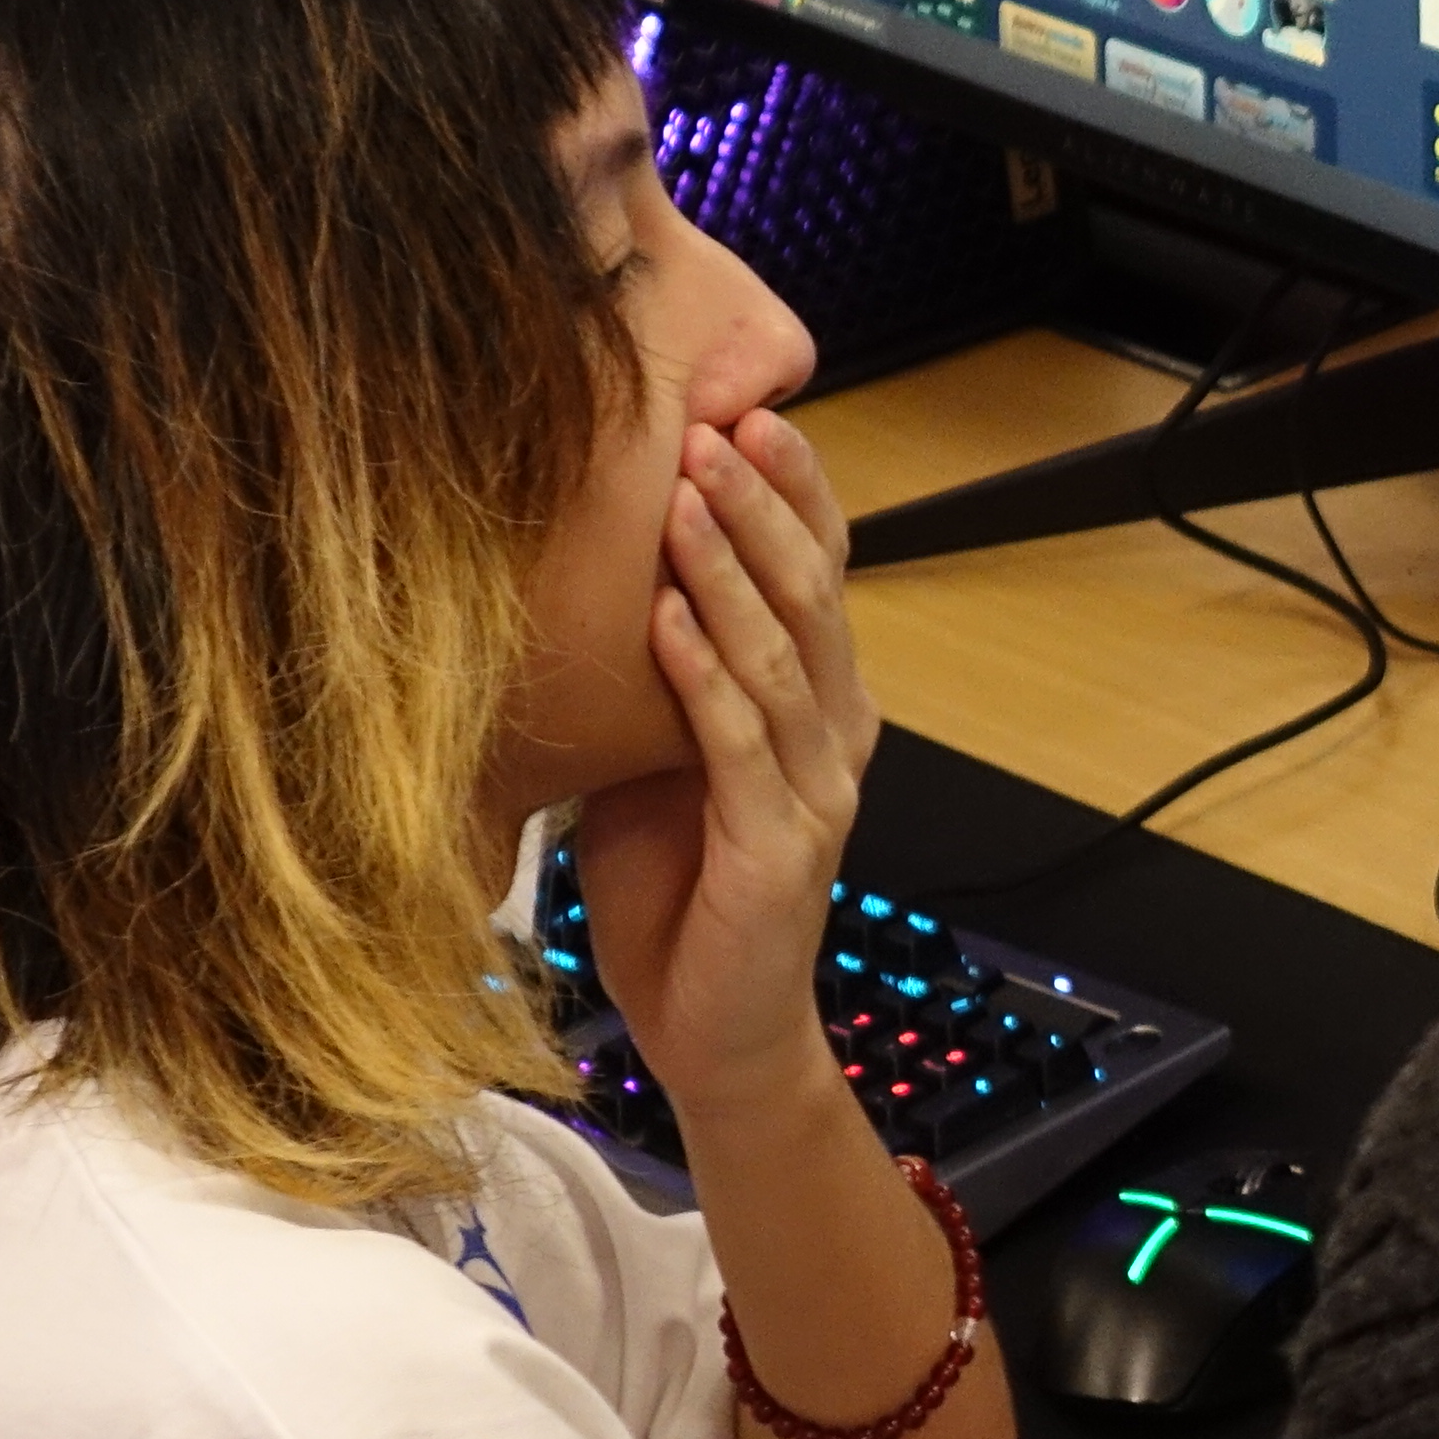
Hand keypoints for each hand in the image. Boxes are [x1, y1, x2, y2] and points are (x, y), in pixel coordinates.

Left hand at [572, 412, 871, 1112]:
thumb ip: (666, 678)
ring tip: (683, 492)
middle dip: (763, 503)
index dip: (790, 493)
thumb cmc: (683, 893)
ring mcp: (814, 791)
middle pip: (813, 594)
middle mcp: (835, 736)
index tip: (741, 409)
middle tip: (717, 422)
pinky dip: (700, 673)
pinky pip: (736, 742)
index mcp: (819, 706)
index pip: (820, 575)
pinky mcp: (777, 848)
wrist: (715, 1030)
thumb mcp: (664, 758)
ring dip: (729, 567)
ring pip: (780, 654)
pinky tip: (666, 614)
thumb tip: (603, 575)